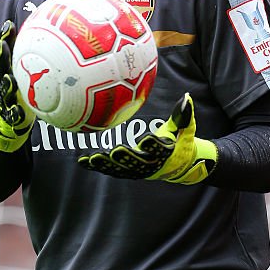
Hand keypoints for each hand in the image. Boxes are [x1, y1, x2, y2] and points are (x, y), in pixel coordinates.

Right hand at [0, 22, 35, 152]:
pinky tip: (19, 111)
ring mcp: (5, 101)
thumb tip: (57, 39)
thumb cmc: (22, 97)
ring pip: (3, 92)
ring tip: (9, 79)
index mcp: (8, 75)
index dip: (5, 40)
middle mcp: (3, 86)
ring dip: (5, 85)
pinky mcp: (10, 118)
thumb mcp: (28, 78)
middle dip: (1, 58)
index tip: (9, 26)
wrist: (9, 125)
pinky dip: (15, 113)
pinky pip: (12, 115)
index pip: (5, 54)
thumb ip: (36, 62)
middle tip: (3, 46)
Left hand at [77, 93, 217, 183]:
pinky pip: (112, 170)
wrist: (180, 165)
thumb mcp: (186, 129)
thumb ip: (184, 115)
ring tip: (93, 158)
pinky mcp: (129, 172)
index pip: (160, 150)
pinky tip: (83, 161)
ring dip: (107, 165)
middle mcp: (152, 164)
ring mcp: (139, 170)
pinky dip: (98, 167)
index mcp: (167, 154)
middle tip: (115, 151)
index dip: (153, 146)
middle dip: (127, 158)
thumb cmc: (182, 141)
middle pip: (138, 163)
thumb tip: (186, 97)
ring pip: (122, 170)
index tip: (147, 139)